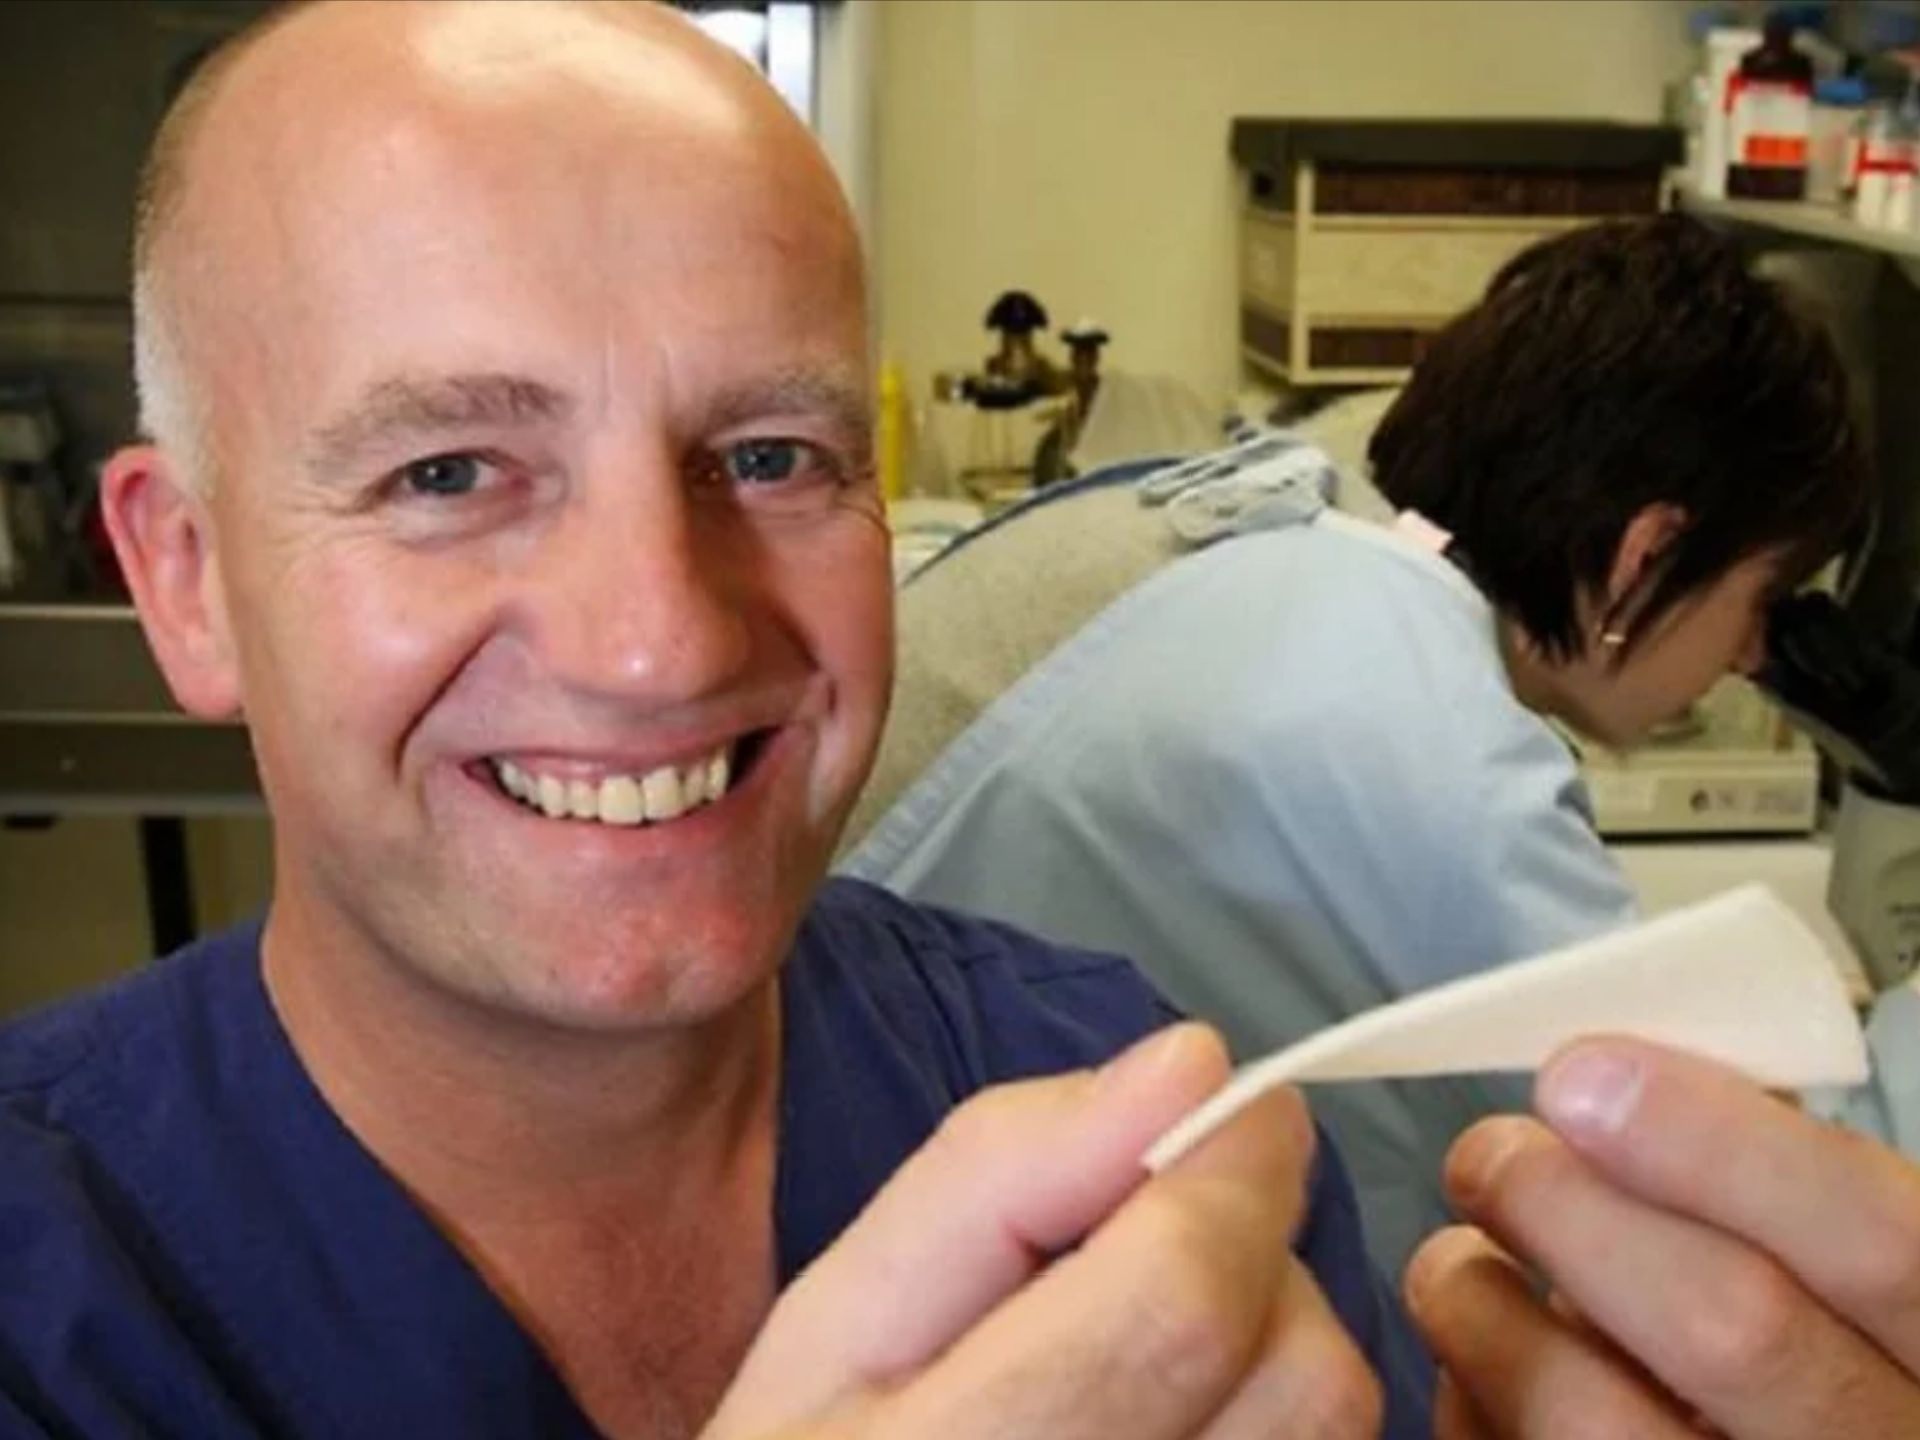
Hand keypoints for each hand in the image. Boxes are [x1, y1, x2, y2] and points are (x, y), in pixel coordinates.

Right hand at [703, 1023, 1379, 1439]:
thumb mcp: (846, 1313)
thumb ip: (1003, 1172)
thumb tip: (1187, 1067)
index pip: (1176, 1301)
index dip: (1229, 1174)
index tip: (1234, 1109)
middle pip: (1302, 1383)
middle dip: (1262, 1266)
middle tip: (1174, 1248)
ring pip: (1337, 1434)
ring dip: (1280, 1355)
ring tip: (1164, 1355)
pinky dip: (1280, 1422)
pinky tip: (1184, 1420)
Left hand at [1405, 1036, 1919, 1437]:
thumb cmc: (1829, 1365)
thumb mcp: (1854, 1281)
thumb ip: (1780, 1194)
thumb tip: (1626, 1079)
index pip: (1880, 1241)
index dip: (1719, 1144)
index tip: (1578, 1075)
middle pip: (1728, 1325)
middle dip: (1570, 1208)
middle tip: (1488, 1157)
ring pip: (1595, 1426)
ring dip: (1490, 1316)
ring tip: (1455, 1269)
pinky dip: (1474, 1410)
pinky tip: (1474, 1374)